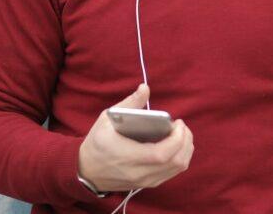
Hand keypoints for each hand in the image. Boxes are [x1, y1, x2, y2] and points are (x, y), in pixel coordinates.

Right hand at [77, 84, 193, 192]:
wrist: (86, 171)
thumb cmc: (96, 143)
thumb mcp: (107, 120)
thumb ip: (129, 104)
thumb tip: (145, 88)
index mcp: (129, 157)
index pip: (162, 154)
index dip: (177, 138)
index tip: (178, 122)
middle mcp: (140, 173)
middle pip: (176, 162)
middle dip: (186, 141)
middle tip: (182, 126)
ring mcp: (145, 181)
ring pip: (177, 169)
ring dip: (186, 150)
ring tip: (182, 134)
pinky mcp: (148, 183)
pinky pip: (172, 173)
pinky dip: (180, 158)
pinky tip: (177, 146)